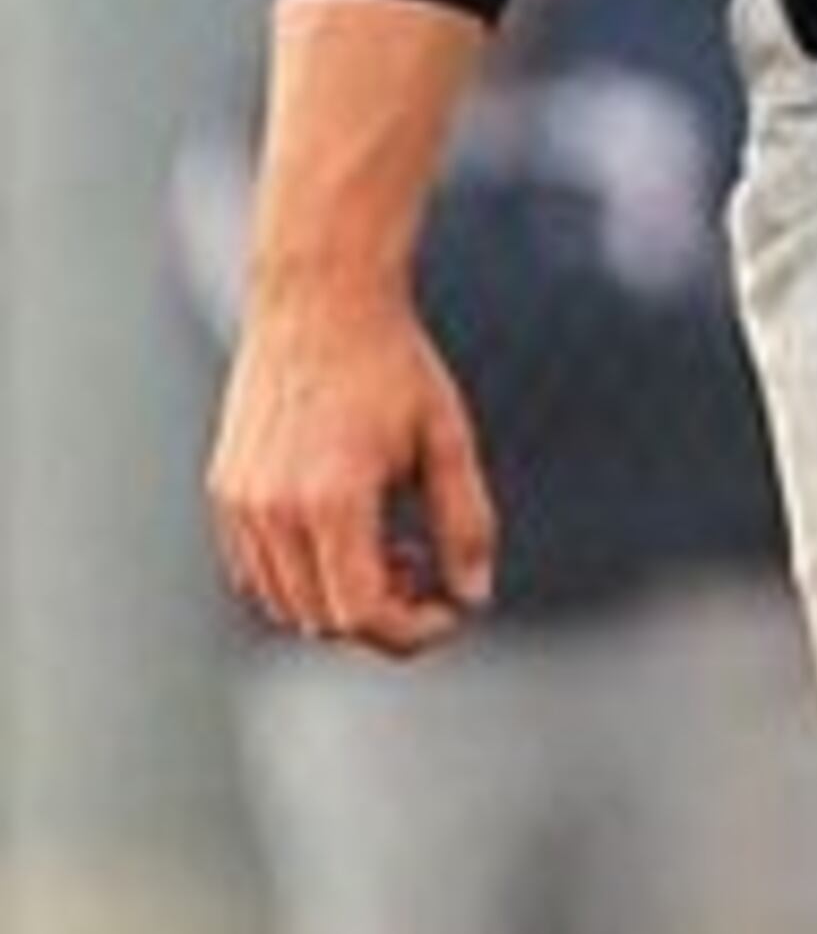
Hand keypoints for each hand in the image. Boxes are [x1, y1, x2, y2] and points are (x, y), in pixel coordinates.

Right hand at [206, 283, 497, 654]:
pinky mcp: (225, 491)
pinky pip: (255, 572)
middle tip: (428, 568)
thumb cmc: (394, 365)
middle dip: (385, 616)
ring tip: (394, 545)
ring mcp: (239, 503)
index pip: (360, 613)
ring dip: (340, 600)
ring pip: (283, 604)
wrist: (320, 301)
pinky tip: (351, 533)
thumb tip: (475, 596)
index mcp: (332, 499)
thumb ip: (466, 522)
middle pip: (321, 621)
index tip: (451, 609)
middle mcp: (273, 510)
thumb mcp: (447, 441)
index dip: (412, 632)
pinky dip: (303, 578)